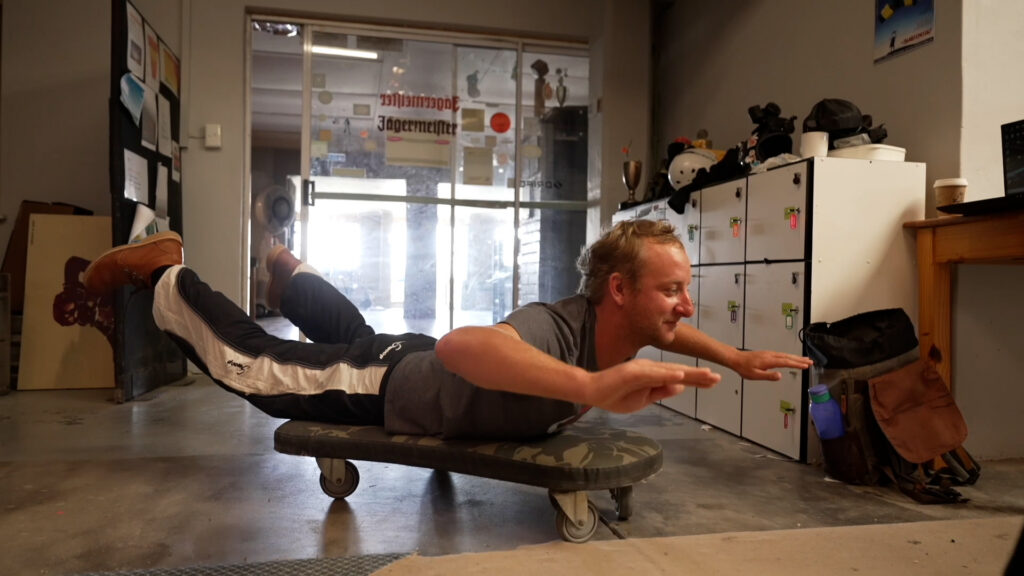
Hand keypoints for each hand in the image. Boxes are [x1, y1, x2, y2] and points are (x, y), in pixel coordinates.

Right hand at [585, 359, 720, 413]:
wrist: (591, 391)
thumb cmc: (615, 395)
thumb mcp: (643, 398)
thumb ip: (660, 391)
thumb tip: (680, 386)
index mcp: (653, 376)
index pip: (679, 378)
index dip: (697, 379)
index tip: (714, 381)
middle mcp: (650, 369)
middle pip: (679, 372)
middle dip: (699, 375)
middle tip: (718, 377)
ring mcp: (641, 369)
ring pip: (670, 371)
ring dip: (689, 373)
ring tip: (706, 375)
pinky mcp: (632, 372)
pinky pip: (653, 374)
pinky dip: (668, 375)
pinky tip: (681, 377)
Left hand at [730, 350, 812, 380]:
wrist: (736, 359)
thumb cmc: (744, 368)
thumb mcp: (755, 375)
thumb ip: (768, 376)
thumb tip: (780, 376)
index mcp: (769, 361)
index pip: (786, 362)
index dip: (797, 364)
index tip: (806, 365)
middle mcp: (770, 356)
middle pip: (788, 357)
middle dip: (800, 359)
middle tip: (810, 362)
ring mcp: (769, 354)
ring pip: (785, 355)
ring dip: (796, 357)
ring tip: (805, 360)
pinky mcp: (767, 354)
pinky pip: (781, 354)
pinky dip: (789, 356)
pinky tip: (791, 358)